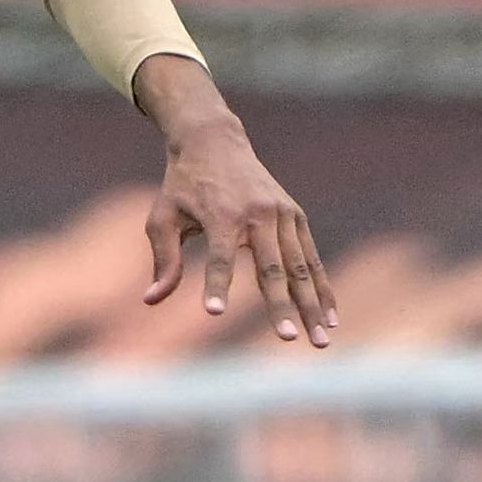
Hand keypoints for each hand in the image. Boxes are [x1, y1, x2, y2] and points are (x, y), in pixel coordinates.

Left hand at [135, 57, 333, 343]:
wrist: (214, 141)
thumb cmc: (182, 185)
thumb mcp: (163, 217)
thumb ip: (164, 259)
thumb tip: (151, 299)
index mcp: (222, 215)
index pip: (219, 257)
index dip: (216, 285)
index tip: (213, 312)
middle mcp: (258, 215)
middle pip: (273, 268)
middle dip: (282, 307)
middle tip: (289, 340)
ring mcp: (283, 214)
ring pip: (301, 267)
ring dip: (312, 305)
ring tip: (322, 340)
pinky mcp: (296, 215)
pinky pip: (311, 257)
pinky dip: (322, 286)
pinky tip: (330, 316)